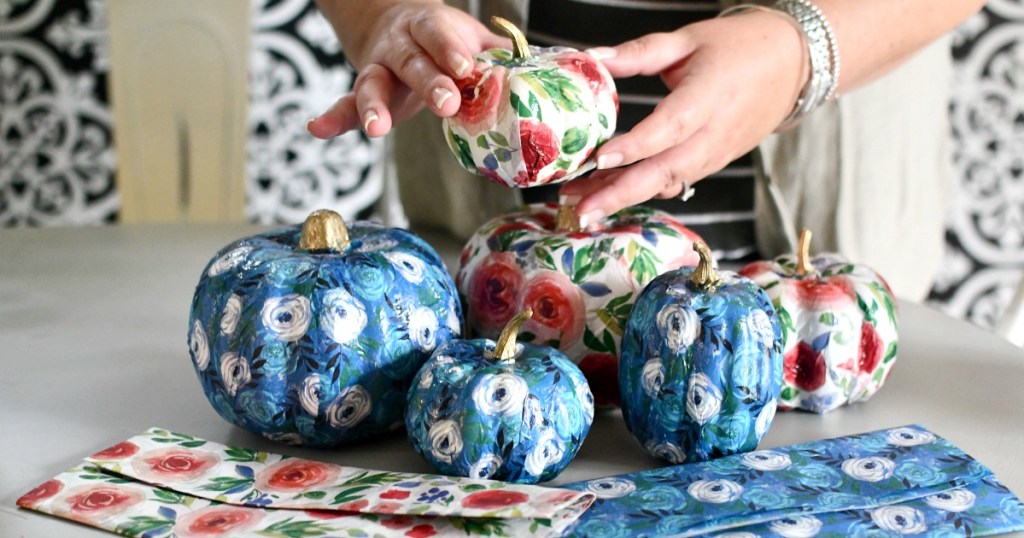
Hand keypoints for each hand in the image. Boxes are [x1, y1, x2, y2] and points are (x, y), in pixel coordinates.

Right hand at [308, 1, 507, 138]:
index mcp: (427, 27)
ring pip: (372, 84)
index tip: (466, 68)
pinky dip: (332, 118)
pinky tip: (317, 129)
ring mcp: (378, 68)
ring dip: (373, 107)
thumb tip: (552, 64)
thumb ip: (501, 52)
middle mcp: (398, 45)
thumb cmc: (444, 41)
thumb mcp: (470, 38)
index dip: (450, 51)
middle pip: (411, 62)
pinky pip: (345, 105)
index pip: (438, 35)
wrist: (395, 25)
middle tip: (447, 104)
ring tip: (376, 129)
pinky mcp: (365, 93)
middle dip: (428, 83)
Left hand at [559, 9, 808, 225]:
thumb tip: (592, 58)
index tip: (599, 159)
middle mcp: (715, 132)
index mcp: (709, 95)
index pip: (669, 127)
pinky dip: (646, 190)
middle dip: (622, 194)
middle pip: (667, 170)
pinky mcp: (716, 162)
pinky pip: (678, 182)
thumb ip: (639, 53)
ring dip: (627, 197)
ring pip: (669, 182)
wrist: (794, 63)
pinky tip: (613, 192)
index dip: (635, 146)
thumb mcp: (688, 39)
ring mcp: (717, 153)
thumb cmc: (740, 46)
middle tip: (583, 210)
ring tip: (585, 205)